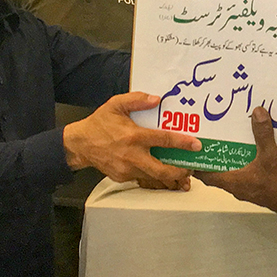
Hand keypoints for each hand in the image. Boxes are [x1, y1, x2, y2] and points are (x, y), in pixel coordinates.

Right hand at [63, 92, 200, 190]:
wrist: (79, 144)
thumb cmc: (99, 124)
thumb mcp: (116, 104)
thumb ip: (137, 99)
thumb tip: (156, 99)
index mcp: (133, 136)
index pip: (163, 140)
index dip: (182, 143)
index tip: (196, 145)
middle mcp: (132, 155)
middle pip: (162, 170)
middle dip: (180, 171)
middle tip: (191, 168)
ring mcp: (127, 169)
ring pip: (154, 178)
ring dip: (168, 176)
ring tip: (180, 171)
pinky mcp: (123, 177)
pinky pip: (143, 178)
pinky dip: (153, 176)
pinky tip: (159, 169)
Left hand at [197, 106, 276, 230]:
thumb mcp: (271, 157)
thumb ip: (263, 136)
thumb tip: (256, 113)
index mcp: (232, 181)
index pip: (205, 175)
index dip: (196, 164)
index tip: (192, 150)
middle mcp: (236, 186)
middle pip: (218, 170)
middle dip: (215, 155)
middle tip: (212, 137)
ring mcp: (248, 187)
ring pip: (233, 171)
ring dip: (231, 157)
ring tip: (231, 138)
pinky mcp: (259, 186)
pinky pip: (247, 171)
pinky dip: (246, 161)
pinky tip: (253, 148)